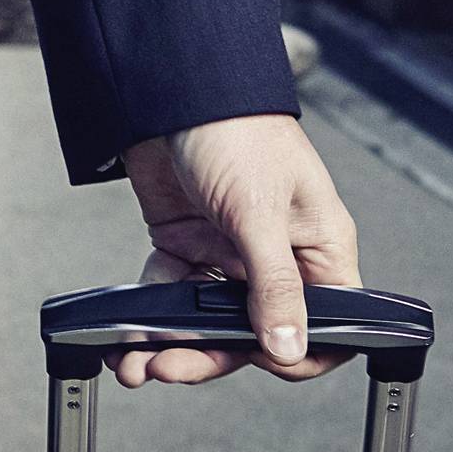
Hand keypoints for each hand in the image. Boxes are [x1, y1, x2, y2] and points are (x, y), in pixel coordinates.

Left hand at [112, 115, 363, 389]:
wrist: (171, 83)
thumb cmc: (235, 129)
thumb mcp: (258, 211)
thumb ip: (274, 285)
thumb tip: (288, 348)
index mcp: (319, 250)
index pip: (326, 326)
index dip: (295, 355)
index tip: (257, 361)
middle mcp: (277, 258)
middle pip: (254, 332)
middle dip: (210, 356)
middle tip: (167, 368)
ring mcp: (228, 252)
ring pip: (207, 320)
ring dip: (172, 346)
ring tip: (135, 364)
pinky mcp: (186, 242)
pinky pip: (171, 293)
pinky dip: (149, 317)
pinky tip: (126, 337)